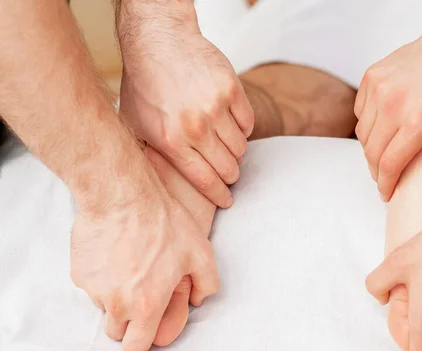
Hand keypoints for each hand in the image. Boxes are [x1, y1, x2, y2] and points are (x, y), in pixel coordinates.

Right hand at [70, 167, 219, 350]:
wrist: (123, 196)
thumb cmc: (165, 223)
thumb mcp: (201, 252)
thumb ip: (207, 283)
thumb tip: (198, 299)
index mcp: (147, 305)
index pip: (137, 347)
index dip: (144, 338)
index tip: (149, 323)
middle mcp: (117, 303)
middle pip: (117, 332)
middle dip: (129, 320)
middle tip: (142, 292)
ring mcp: (94, 289)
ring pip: (104, 307)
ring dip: (115, 296)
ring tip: (131, 265)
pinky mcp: (79, 273)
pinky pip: (91, 285)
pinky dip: (102, 276)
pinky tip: (116, 253)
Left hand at [119, 12, 253, 208]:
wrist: (158, 42)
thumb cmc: (144, 85)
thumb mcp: (136, 126)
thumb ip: (151, 155)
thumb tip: (161, 185)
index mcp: (171, 141)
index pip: (205, 181)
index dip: (219, 195)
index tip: (226, 200)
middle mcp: (195, 127)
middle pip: (228, 168)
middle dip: (230, 175)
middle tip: (229, 173)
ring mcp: (216, 107)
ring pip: (241, 147)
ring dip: (236, 152)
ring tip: (226, 146)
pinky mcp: (232, 89)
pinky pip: (248, 122)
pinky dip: (242, 128)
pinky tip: (230, 124)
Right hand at [354, 31, 421, 200]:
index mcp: (417, 123)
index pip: (389, 165)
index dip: (385, 184)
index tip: (386, 193)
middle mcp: (393, 106)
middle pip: (372, 153)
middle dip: (376, 171)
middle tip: (385, 176)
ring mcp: (379, 90)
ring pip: (362, 133)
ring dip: (371, 148)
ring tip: (384, 153)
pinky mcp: (371, 77)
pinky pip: (360, 112)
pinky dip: (367, 123)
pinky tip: (382, 126)